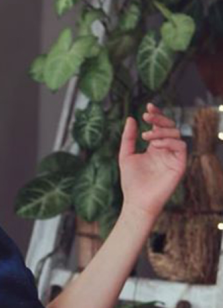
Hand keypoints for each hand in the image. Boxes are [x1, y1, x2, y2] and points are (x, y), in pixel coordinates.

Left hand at [118, 102, 186, 217]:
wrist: (137, 200)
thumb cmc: (131, 181)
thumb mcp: (126, 155)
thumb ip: (128, 138)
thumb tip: (130, 118)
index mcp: (154, 147)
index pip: (159, 127)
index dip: (156, 115)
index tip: (148, 107)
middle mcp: (166, 150)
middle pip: (170, 127)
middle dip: (160, 118)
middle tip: (147, 115)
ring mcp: (173, 157)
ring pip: (176, 134)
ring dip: (161, 131)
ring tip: (146, 136)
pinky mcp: (180, 165)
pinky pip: (180, 146)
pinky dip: (169, 141)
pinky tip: (155, 144)